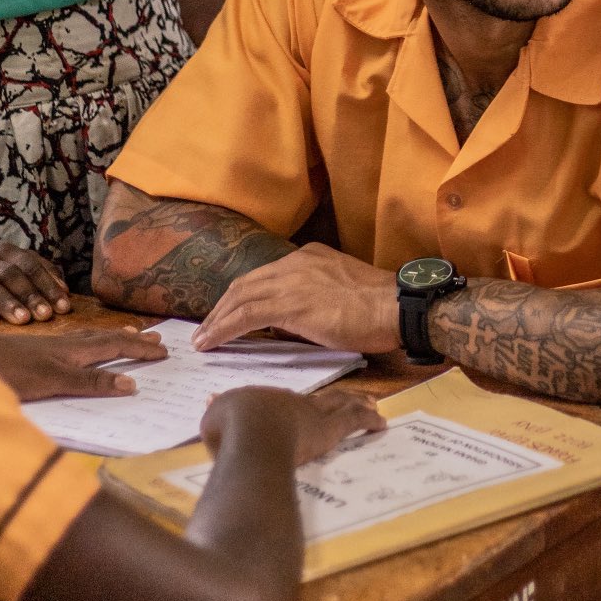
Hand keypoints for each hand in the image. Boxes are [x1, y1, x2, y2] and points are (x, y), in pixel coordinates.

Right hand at [0, 243, 70, 323]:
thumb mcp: (20, 273)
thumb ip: (44, 277)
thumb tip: (65, 291)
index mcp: (6, 253)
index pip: (30, 265)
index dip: (48, 284)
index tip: (64, 306)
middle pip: (10, 274)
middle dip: (30, 295)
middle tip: (46, 316)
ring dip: (6, 303)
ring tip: (23, 320)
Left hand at [0, 327, 166, 401]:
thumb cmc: (8, 371)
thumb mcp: (54, 381)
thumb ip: (90, 383)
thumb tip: (132, 384)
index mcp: (74, 350)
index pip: (116, 347)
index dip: (140, 350)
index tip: (164, 351)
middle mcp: (65, 345)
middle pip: (106, 339)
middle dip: (132, 339)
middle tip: (156, 337)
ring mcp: (49, 347)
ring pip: (90, 340)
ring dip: (113, 339)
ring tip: (128, 336)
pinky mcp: (34, 353)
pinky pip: (75, 344)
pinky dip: (90, 343)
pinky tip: (80, 347)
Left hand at [194, 243, 398, 353]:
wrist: (397, 307)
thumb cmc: (380, 308)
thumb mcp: (341, 293)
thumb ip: (313, 300)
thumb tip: (289, 323)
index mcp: (309, 257)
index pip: (264, 276)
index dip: (242, 296)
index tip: (229, 314)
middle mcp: (295, 262)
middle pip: (245, 283)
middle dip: (221, 307)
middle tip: (206, 329)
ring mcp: (291, 281)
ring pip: (239, 298)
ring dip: (216, 320)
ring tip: (203, 339)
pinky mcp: (289, 304)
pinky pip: (245, 316)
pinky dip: (223, 329)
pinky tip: (212, 342)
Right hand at [201, 381, 384, 465]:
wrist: (249, 428)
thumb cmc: (231, 426)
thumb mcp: (217, 418)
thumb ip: (218, 411)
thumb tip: (210, 402)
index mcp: (269, 401)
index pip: (288, 401)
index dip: (299, 402)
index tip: (305, 403)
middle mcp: (296, 402)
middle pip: (321, 396)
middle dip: (337, 395)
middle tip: (353, 393)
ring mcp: (315, 413)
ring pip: (342, 403)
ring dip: (357, 402)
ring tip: (371, 402)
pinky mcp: (330, 427)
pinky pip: (355, 421)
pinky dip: (369, 422)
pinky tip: (380, 423)